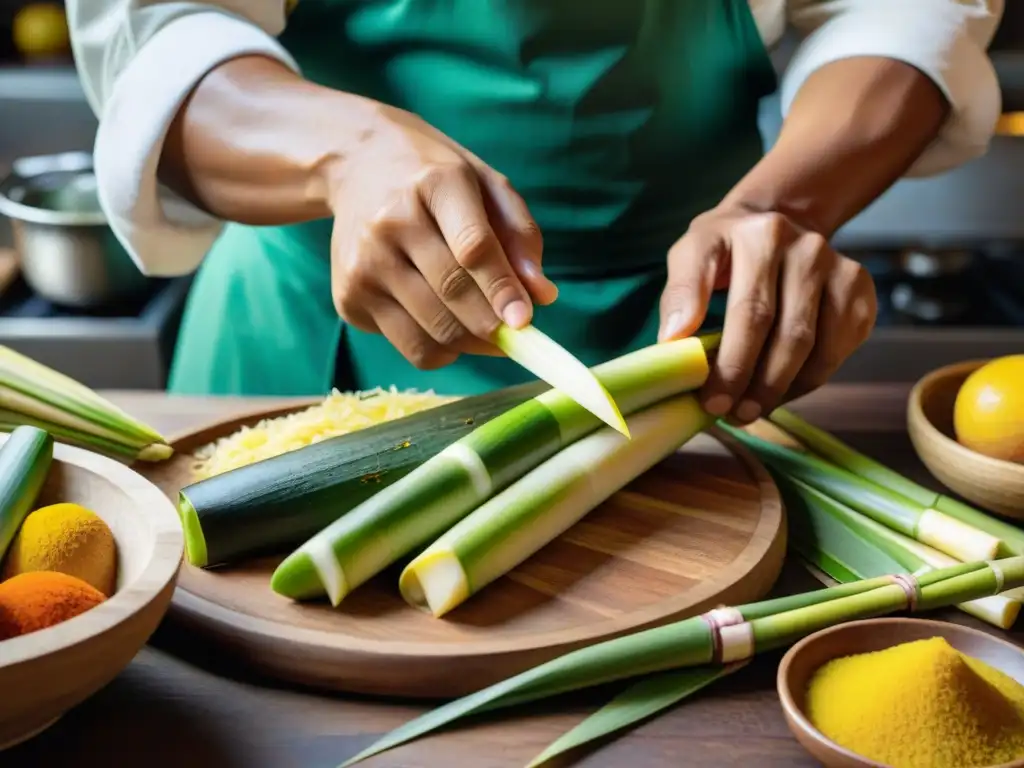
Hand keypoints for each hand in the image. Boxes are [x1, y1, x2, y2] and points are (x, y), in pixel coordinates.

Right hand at [326, 104, 556, 368]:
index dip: (501, 288)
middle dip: (492, 327)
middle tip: (516, 338)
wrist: (355, 166)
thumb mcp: (485, 186)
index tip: (524, 321)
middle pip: (452, 294)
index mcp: (435, 184)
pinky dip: (438, 348)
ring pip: (431, 333)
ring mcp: (363, 263)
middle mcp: (391, 223)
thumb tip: (542, 297)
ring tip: (485, 332)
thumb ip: (520, 236)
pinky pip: (409, 347)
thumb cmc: (434, 180)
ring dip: (470, 345)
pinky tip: (443, 322)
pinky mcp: (348, 297)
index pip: (471, 247)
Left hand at [659, 206, 876, 422]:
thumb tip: (672, 340)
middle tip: (730, 414)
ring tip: (750, 410)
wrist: (775, 221)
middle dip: (755, 384)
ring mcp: (840, 268)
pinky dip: (808, 380)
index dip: (731, 362)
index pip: (749, 310)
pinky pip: (837, 350)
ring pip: (815, 347)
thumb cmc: (726, 248)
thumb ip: (680, 292)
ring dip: (782, 389)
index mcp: (761, 235)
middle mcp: (808, 247)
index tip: (709, 400)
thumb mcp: (692, 254)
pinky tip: (781, 390)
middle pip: (786, 333)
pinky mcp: (859, 290)